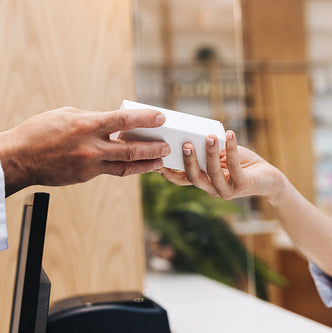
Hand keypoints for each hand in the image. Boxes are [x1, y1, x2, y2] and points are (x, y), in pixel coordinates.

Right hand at [0, 106, 169, 195]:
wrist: (18, 158)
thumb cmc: (41, 131)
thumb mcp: (68, 115)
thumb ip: (94, 119)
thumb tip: (115, 123)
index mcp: (86, 125)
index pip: (123, 120)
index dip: (146, 118)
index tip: (162, 117)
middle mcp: (91, 147)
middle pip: (130, 149)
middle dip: (153, 148)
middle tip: (167, 146)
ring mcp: (89, 165)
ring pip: (125, 166)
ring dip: (146, 164)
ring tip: (160, 161)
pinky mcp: (86, 176)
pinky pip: (111, 171)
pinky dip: (125, 167)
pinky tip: (136, 165)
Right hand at [159, 130, 284, 200]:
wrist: (269, 177)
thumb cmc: (243, 164)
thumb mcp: (222, 155)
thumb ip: (209, 150)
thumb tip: (197, 133)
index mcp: (204, 181)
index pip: (181, 180)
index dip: (168, 172)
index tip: (158, 158)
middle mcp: (212, 188)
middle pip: (194, 178)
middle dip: (188, 161)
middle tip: (185, 144)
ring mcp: (227, 189)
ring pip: (213, 173)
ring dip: (209, 154)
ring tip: (208, 137)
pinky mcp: (242, 185)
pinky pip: (234, 166)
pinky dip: (231, 149)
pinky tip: (230, 135)